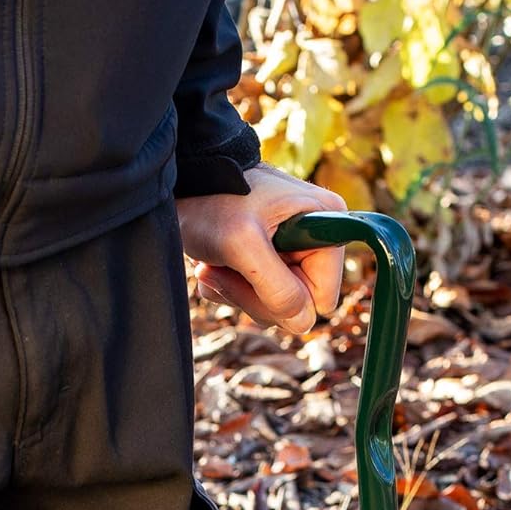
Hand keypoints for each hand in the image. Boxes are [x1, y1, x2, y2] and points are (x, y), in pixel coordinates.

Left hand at [177, 163, 347, 334]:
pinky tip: (210, 263)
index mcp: (327, 225)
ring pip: (268, 305)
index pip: (323, 298)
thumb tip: (303, 323)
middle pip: (294, 306)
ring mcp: (289, 251)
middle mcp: (315, 239)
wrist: (183, 186)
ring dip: (233, 291)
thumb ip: (278, 288)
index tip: (255, 277)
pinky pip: (249, 296)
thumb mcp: (244, 246)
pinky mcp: (264, 260)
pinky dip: (224, 286)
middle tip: (225, 267)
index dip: (287, 301)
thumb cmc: (212, 204)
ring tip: (213, 262)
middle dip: (252, 295)